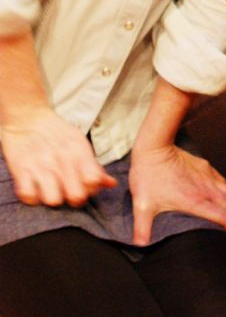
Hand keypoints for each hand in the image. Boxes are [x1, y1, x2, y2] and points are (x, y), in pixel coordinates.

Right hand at [0, 105, 116, 206]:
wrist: (26, 116)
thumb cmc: (56, 133)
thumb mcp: (78, 142)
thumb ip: (94, 166)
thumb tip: (112, 184)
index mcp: (78, 151)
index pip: (93, 181)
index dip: (91, 189)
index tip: (84, 187)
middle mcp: (62, 158)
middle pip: (76, 196)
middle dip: (73, 198)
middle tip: (67, 191)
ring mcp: (41, 165)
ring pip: (53, 200)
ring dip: (51, 198)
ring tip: (49, 189)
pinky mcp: (21, 170)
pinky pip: (29, 196)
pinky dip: (32, 197)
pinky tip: (35, 188)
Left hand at [129, 143, 225, 245]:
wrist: (154, 147)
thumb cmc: (149, 176)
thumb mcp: (143, 205)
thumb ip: (142, 228)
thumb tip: (139, 245)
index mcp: (196, 202)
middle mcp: (208, 190)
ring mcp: (209, 177)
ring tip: (224, 213)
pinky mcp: (207, 167)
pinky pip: (224, 182)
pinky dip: (225, 191)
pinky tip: (214, 195)